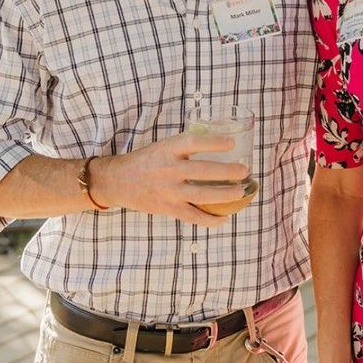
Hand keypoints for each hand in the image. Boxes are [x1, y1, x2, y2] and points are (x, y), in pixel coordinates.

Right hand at [92, 132, 249, 227]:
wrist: (118, 181)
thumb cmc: (146, 161)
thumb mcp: (163, 146)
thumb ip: (185, 147)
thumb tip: (218, 144)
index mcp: (167, 149)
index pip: (193, 142)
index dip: (214, 143)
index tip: (232, 143)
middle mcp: (168, 169)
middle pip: (202, 171)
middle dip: (227, 172)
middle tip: (244, 171)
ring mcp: (168, 191)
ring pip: (201, 195)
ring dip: (224, 195)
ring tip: (241, 192)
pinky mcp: (167, 208)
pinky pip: (192, 216)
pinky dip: (210, 220)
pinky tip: (224, 218)